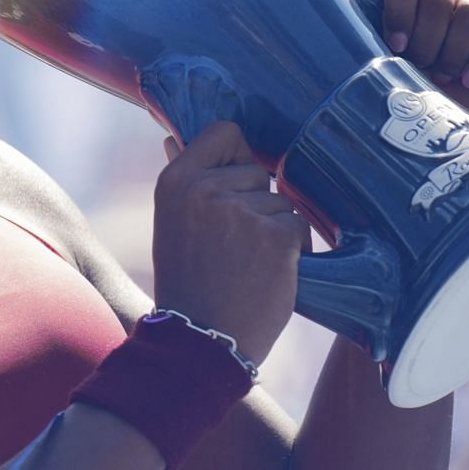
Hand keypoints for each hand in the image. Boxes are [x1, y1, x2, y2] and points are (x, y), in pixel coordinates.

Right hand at [153, 121, 306, 362]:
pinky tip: (264, 272)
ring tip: (245, 262)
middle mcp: (206, 189)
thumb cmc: (187, 281)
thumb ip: (184, 182)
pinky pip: (297, 226)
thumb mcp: (171, 223)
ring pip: (280, 202)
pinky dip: (290, 250)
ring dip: (272, 229)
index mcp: (176, 181)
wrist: (200, 337)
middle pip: (257, 171)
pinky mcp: (275, 236)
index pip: (224, 132)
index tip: (231, 185)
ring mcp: (242, 211)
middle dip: (254, 203)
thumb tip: (173, 139)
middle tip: (230, 244)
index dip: (235, 156)